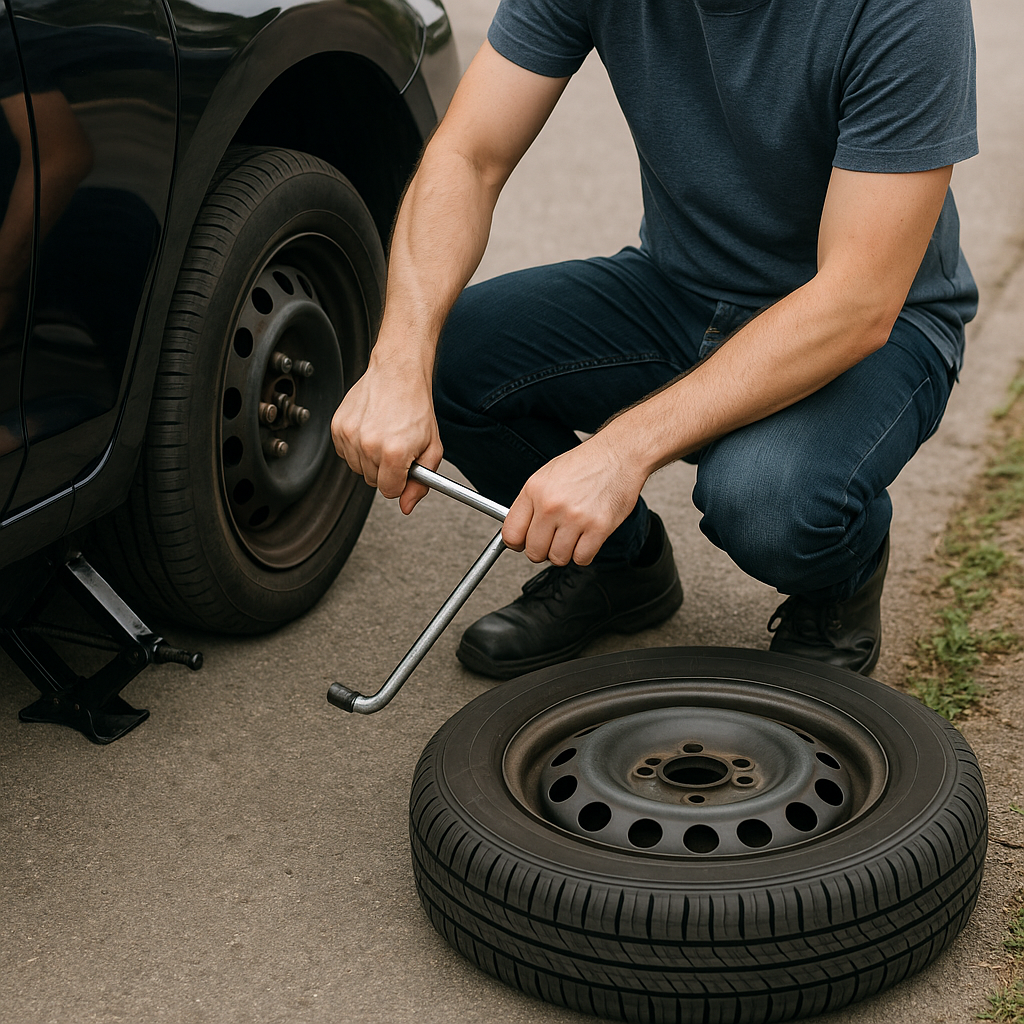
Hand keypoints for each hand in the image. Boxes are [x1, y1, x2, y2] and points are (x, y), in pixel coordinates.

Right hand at [331, 356, 442, 513]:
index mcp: (394, 452)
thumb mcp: (432, 448)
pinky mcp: (338, 427)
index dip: (400, 482)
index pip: (390, 491)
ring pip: (358, 468)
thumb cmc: (416, 406)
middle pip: (373, 481)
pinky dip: (357, 447)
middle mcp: (368, 445)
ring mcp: (350, 435)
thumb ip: (421, 483)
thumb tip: (406, 506)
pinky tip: (370, 430)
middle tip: (396, 446)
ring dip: (370, 459)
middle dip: (386, 470)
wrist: (398, 374)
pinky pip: (345, 453)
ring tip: (384, 435)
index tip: (404, 469)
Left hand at [502, 437, 648, 565]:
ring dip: (565, 552)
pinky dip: (584, 554)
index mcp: (534, 490)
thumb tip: (520, 533)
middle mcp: (552, 504)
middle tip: (553, 540)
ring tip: (573, 536)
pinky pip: (582, 559)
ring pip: (558, 558)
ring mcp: (575, 517)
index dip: (519, 543)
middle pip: (534, 552)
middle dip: (543, 551)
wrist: (619, 454)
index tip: (526, 543)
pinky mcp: (599, 527)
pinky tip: (587, 538)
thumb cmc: (585, 464)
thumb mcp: (546, 476)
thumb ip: (530, 504)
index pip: (510, 535)